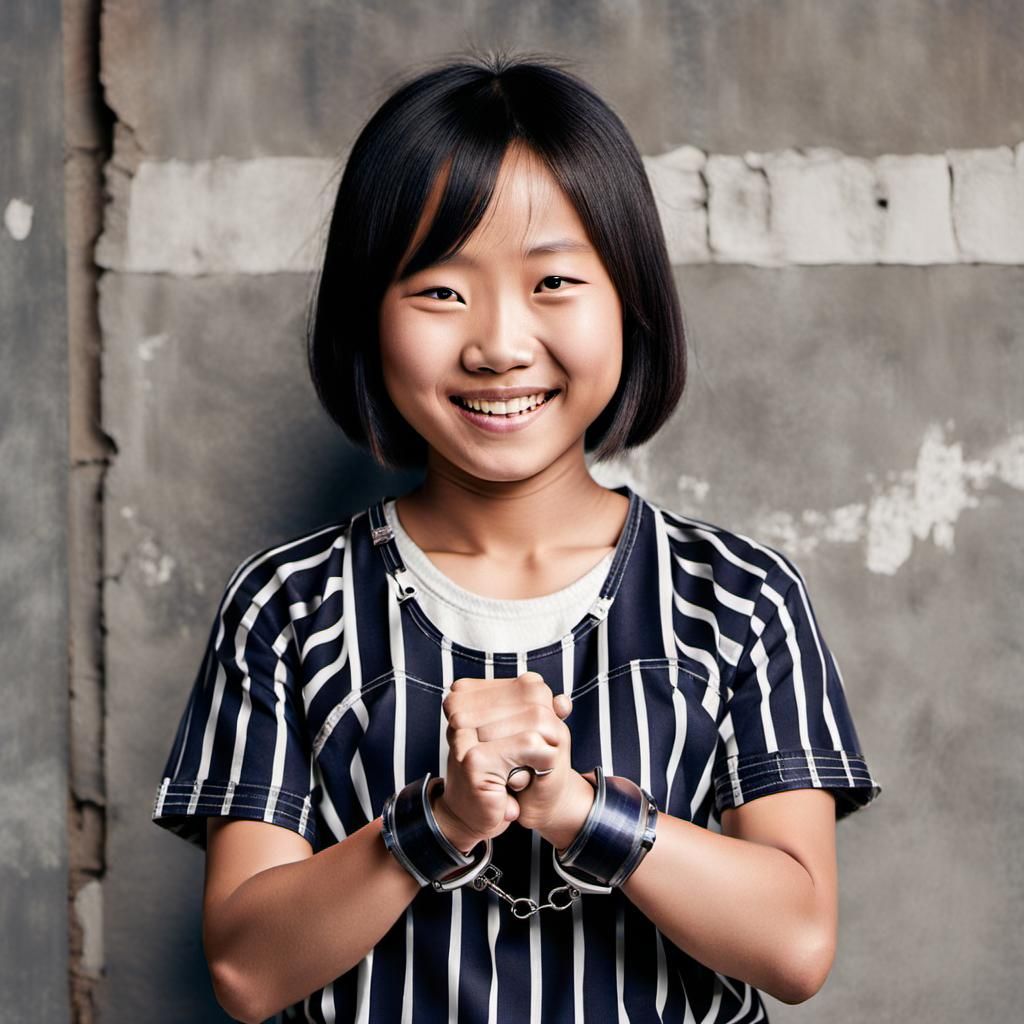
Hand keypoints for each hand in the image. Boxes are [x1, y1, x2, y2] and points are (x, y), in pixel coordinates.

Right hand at [435, 671, 573, 849]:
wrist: (476, 813)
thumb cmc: (498, 771)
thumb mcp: (520, 735)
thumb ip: (543, 714)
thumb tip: (564, 702)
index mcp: (466, 694)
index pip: (532, 685)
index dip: (546, 711)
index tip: (530, 737)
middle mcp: (460, 707)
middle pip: (536, 701)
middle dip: (545, 733)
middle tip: (527, 759)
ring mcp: (464, 731)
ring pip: (538, 720)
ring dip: (541, 750)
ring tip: (520, 770)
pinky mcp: (473, 758)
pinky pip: (531, 745)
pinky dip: (538, 763)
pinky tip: (520, 780)